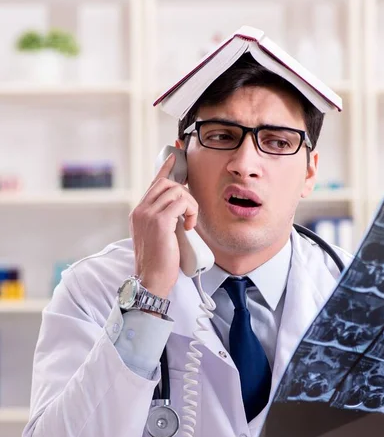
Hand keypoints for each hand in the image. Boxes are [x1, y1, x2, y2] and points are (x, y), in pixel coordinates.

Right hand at [129, 152, 198, 298]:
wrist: (151, 280)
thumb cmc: (160, 262)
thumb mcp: (161, 235)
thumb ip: (165, 220)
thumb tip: (181, 209)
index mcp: (139, 212)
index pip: (154, 183)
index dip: (167, 168)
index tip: (176, 156)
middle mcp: (140, 210)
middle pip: (167, 183)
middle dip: (185, 192)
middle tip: (190, 212)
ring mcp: (148, 215)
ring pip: (176, 191)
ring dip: (190, 204)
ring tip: (189, 223)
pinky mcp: (159, 222)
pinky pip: (181, 203)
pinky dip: (190, 212)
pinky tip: (189, 226)